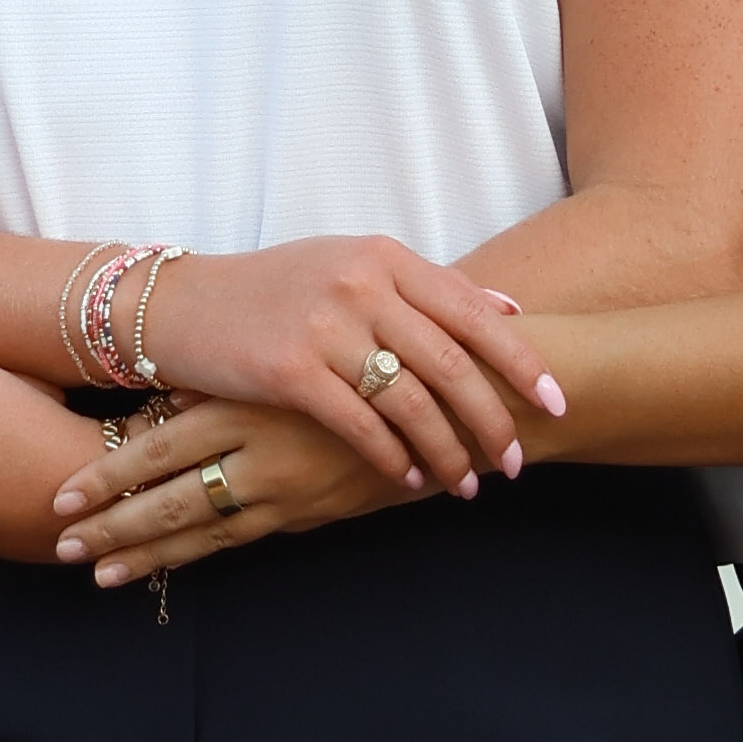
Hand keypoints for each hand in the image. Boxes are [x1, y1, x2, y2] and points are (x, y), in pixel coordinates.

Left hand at [46, 393, 420, 583]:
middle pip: (168, 499)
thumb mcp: (282, 356)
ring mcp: (285, 489)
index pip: (157, 447)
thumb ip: (223, 381)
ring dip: (146, 553)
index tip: (60, 500)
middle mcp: (259, 452)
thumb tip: (154, 401)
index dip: (107, 477)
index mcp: (245, 402)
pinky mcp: (309, 513)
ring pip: (201, 529)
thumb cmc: (354, 357)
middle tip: (61, 545)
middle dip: (111, 525)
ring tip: (97, 573)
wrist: (440, 394)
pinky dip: (197, 553)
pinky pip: (241, 539)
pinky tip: (163, 566)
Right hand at [130, 235, 558, 494]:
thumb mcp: (353, 266)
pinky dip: (392, 455)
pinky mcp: (290, 369)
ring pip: (411, 399)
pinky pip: (359, 424)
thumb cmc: (278, 288)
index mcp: (384, 257)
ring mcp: (325, 325)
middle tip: (517, 460)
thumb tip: (508, 308)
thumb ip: (427, 287)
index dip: (521, 362)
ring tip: (466, 483)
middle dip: (492, 418)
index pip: (474, 311)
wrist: (186, 305)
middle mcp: (361, 285)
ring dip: (447, 448)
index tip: (557, 402)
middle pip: (452, 361)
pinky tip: (410, 476)